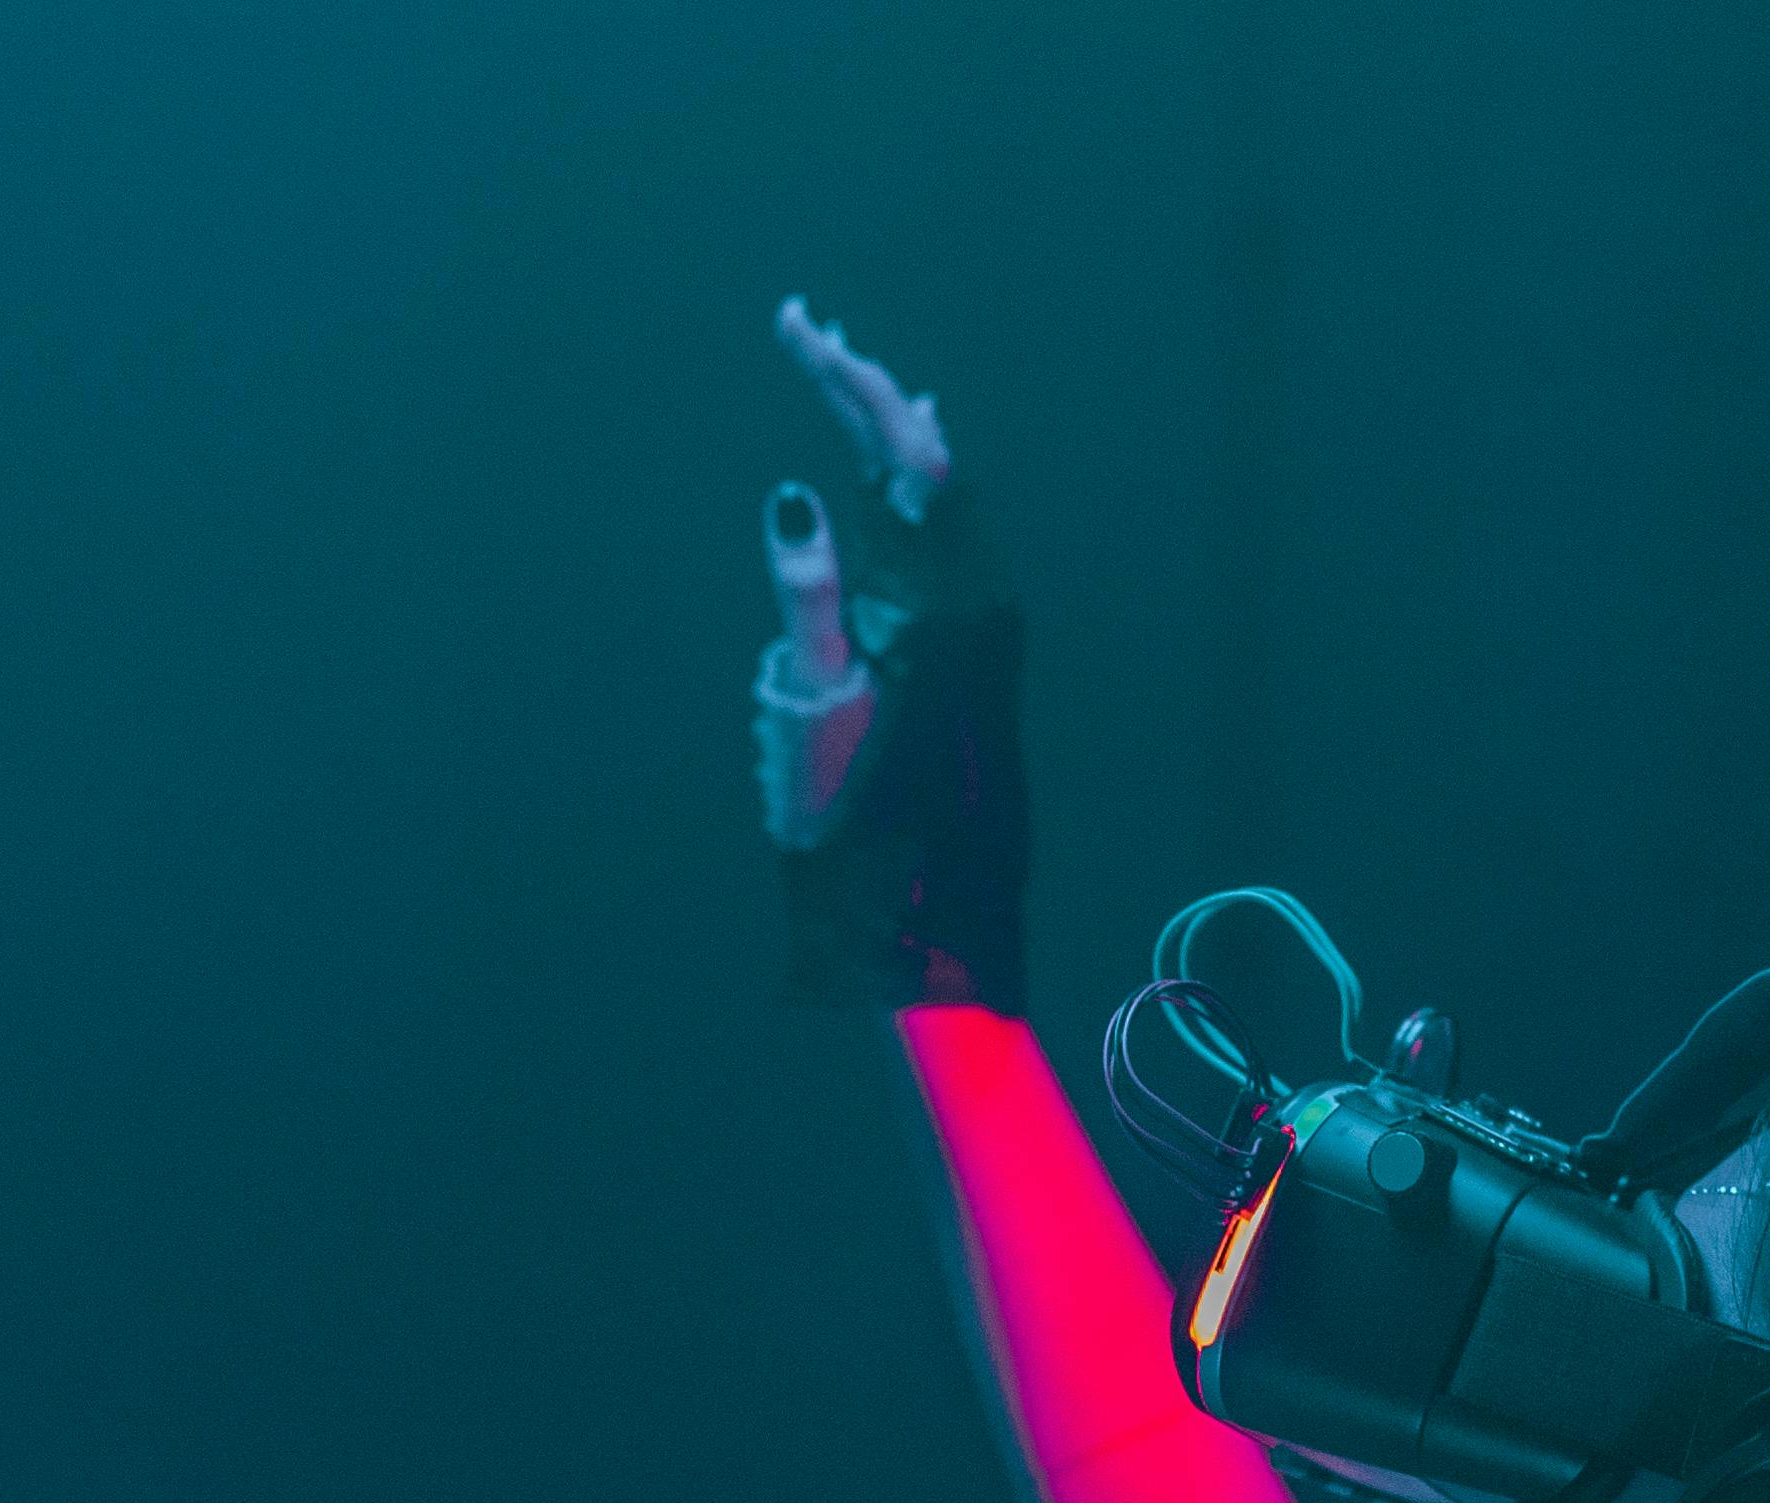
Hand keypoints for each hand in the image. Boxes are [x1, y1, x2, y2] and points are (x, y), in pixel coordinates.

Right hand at [747, 293, 1023, 1009]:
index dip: (848, 380)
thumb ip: (808, 594)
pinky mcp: (964, 654)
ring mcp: (973, 626)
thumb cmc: (858, 820)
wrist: (917, 908)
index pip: (900, 453)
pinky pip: (942, 540)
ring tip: (866, 378)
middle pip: (922, 461)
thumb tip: (796, 497)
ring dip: (894, 431)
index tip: (796, 328)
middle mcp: (971, 599)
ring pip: (938, 498)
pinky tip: (905, 477)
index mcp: (940, 599)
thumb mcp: (815, 702)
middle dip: (862, 387)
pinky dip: (915, 489)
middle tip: (806, 328)